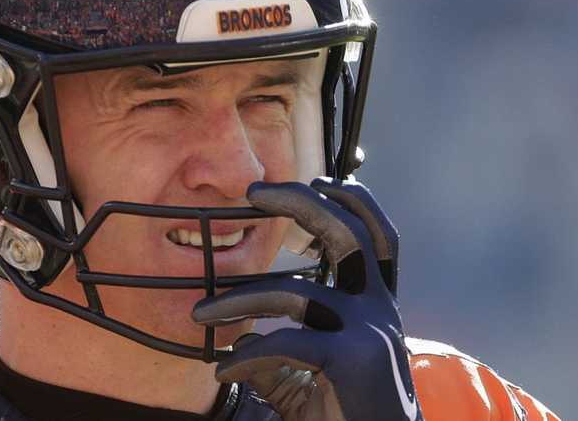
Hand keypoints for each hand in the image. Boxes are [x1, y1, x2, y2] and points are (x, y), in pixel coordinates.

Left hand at [192, 178, 420, 420]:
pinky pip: (286, 341)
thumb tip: (241, 344)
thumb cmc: (346, 416)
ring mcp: (369, 332)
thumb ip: (287, 351)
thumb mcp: (316, 376)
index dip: (356, 201)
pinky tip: (225, 370)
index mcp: (377, 306)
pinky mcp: (353, 360)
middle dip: (301, 202)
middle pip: (349, 233)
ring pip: (296, 292)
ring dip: (239, 299)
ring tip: (198, 315)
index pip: (378, 237)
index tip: (318, 180)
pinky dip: (247, 354)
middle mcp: (380, 310)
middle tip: (253, 192)